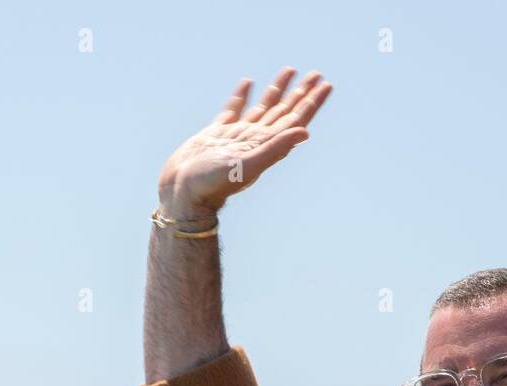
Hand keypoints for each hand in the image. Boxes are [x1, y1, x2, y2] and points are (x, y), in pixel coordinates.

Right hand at [157, 66, 332, 218]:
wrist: (181, 193)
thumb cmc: (211, 184)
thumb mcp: (246, 166)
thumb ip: (274, 149)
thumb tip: (304, 132)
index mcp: (265, 146)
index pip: (295, 120)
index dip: (311, 102)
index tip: (325, 85)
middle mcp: (254, 140)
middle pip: (284, 111)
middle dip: (301, 93)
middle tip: (317, 74)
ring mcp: (236, 136)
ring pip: (263, 107)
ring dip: (278, 90)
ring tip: (290, 71)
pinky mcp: (216, 134)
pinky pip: (234, 109)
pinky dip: (242, 96)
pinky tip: (248, 83)